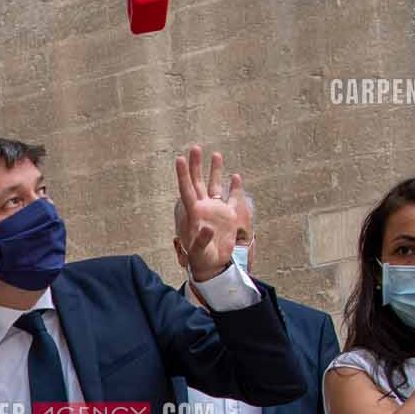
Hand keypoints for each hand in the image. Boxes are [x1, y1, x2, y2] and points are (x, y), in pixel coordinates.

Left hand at [173, 145, 243, 282]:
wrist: (213, 265)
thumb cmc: (201, 260)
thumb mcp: (199, 252)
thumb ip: (201, 240)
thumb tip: (207, 229)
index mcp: (193, 214)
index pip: (187, 190)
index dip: (183, 175)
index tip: (179, 159)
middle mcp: (203, 208)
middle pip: (198, 182)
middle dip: (196, 165)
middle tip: (195, 147)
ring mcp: (216, 210)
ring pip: (215, 186)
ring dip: (215, 171)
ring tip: (216, 154)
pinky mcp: (229, 216)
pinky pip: (233, 198)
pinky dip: (235, 188)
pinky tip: (235, 176)